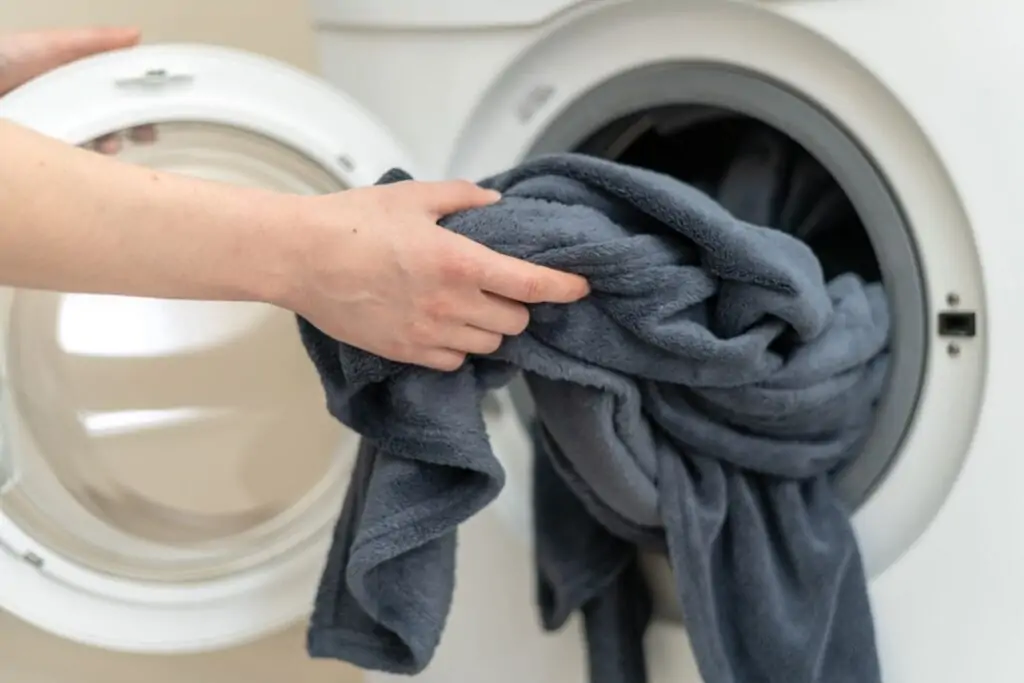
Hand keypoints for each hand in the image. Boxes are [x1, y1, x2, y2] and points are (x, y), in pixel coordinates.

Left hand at [0, 27, 155, 152]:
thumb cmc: (0, 60)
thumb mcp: (48, 46)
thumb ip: (91, 42)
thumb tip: (134, 35)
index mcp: (69, 83)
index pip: (113, 95)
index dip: (136, 102)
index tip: (156, 111)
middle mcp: (63, 109)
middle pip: (106, 123)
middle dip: (127, 129)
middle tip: (144, 135)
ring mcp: (52, 134)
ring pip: (91, 147)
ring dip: (106, 146)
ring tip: (109, 144)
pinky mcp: (42, 156)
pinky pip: (68, 164)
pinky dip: (81, 164)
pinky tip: (87, 159)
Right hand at [281, 180, 590, 369]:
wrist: (300, 258)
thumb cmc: (352, 222)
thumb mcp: (412, 197)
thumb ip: (462, 198)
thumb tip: (494, 204)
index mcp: (460, 262)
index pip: (531, 284)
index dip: (564, 288)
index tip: (580, 287)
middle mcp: (452, 304)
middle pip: (515, 322)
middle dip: (518, 306)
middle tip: (503, 289)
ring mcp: (429, 334)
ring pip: (489, 346)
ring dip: (491, 329)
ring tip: (472, 307)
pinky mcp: (407, 353)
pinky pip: (454, 361)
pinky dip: (460, 347)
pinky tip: (445, 326)